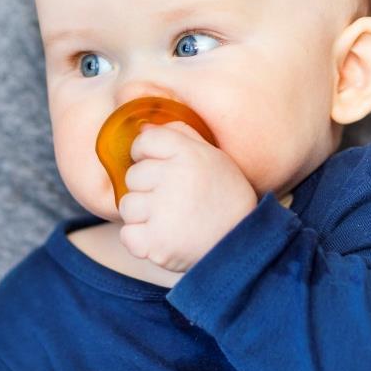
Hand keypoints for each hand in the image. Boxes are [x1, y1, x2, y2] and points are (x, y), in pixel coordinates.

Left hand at [119, 122, 257, 272]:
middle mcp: (174, 177)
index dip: (146, 155)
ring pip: (127, 206)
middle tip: (173, 201)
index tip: (160, 169)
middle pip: (132, 176)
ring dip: (142, 216)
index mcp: (189, 153)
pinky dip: (141, 240)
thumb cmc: (225, 198)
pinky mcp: (156, 243)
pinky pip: (127, 235)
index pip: (144, 141)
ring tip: (169, 221)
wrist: (243, 244)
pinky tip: (163, 238)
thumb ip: (180, 137)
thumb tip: (142, 127)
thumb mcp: (213, 158)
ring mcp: (163, 211)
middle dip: (147, 189)